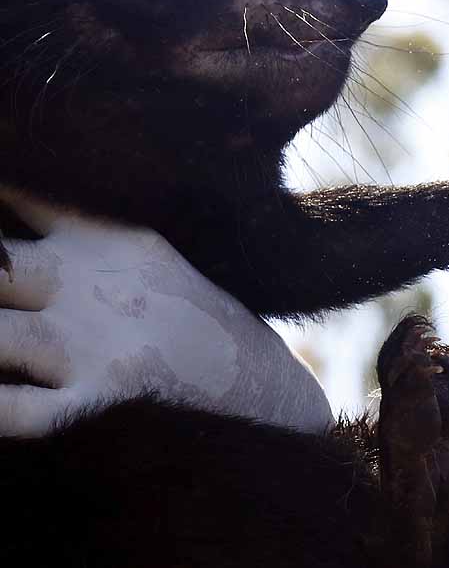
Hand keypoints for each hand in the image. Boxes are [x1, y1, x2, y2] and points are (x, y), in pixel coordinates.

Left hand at [0, 192, 331, 435]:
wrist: (264, 395)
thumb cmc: (196, 326)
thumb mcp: (147, 258)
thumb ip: (74, 232)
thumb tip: (13, 203)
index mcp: (105, 241)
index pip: (20, 194)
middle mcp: (93, 285)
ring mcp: (94, 346)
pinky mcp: (101, 406)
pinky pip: (18, 412)